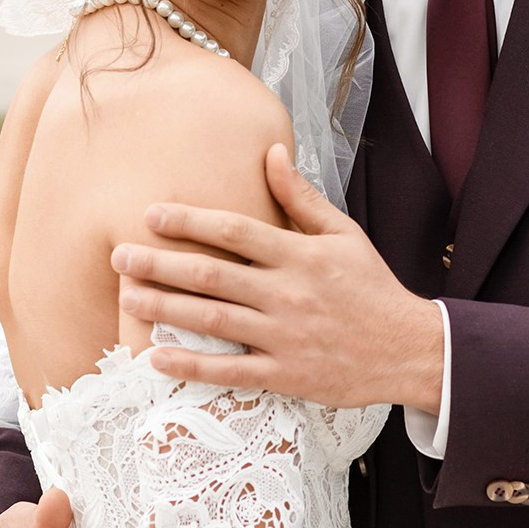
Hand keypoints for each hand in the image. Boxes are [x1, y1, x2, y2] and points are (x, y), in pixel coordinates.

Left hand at [112, 144, 445, 410]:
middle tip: (120, 256)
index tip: (151, 215)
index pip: (234, 232)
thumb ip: (301, 197)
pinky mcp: (286, 375)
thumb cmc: (372, 287)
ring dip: (165, 309)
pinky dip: (191, 366)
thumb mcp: (344, 233)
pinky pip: (230, 371)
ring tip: (127, 298)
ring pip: (212, 321)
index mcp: (300, 255)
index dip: (189, 222)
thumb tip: (271, 152)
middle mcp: (287, 294)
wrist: (408, 348)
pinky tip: (156, 358)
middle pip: (211, 275)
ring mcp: (284, 337)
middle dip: (160, 264)